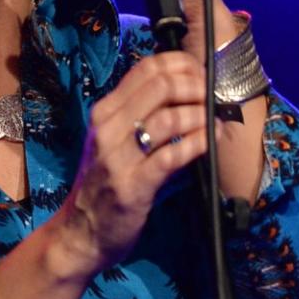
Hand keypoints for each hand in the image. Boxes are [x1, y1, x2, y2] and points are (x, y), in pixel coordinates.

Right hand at [50, 51, 210, 276]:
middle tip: (214, 96)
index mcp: (105, 111)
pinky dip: (198, 143)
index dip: (182, 64)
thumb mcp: (113, 140)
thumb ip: (141, 114)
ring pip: (170, 117)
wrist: (80, 233)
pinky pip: (173, 155)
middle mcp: (108, 127)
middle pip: (162, 85)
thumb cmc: (104, 183)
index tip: (203, 73)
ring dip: (202, 115)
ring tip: (218, 120)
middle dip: (197, 86)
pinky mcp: (133, 185)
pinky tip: (211, 140)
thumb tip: (187, 89)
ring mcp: (118, 156)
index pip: (147, 68)